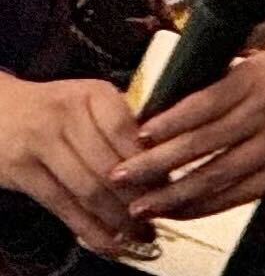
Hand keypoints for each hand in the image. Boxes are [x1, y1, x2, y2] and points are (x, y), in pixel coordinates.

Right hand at [0, 71, 149, 257]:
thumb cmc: (56, 108)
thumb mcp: (89, 102)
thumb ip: (121, 125)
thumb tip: (164, 163)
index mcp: (93, 94)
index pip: (127, 131)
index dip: (149, 161)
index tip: (170, 184)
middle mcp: (66, 116)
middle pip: (109, 165)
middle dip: (137, 196)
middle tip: (160, 216)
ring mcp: (40, 145)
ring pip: (87, 189)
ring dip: (116, 218)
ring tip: (139, 234)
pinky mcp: (20, 172)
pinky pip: (61, 205)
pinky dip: (87, 228)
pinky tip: (107, 242)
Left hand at [114, 42, 264, 220]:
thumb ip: (230, 82)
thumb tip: (177, 107)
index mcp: (258, 76)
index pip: (199, 104)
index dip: (164, 124)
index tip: (135, 135)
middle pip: (199, 144)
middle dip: (154, 165)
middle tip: (120, 177)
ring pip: (214, 175)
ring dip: (173, 195)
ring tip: (141, 205)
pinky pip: (239, 194)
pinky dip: (207, 205)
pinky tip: (184, 211)